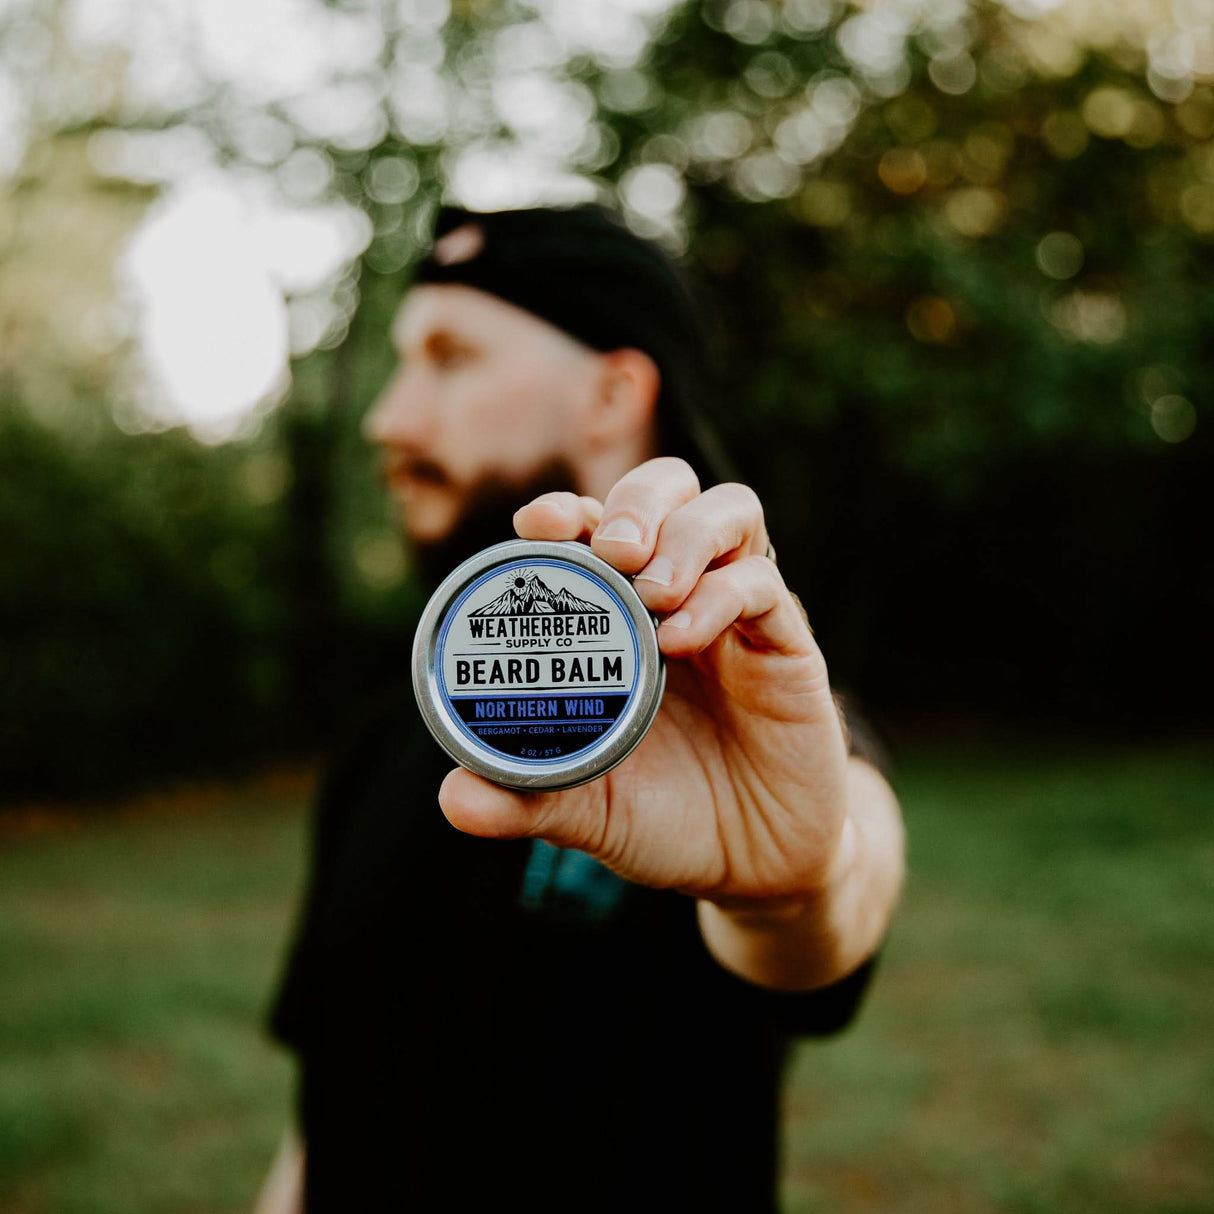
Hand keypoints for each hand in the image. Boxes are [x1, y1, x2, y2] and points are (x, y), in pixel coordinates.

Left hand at [437, 457, 851, 904]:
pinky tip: (681, 638)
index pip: (595, 527)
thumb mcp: (587, 811)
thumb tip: (454, 799)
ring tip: (651, 590)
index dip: (566, 510)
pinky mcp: (787, 647)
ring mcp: (738, 615)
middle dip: (637, 499)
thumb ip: (525, 800)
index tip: (536, 525)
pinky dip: (721, 595)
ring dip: (686, 534)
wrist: (752, 869)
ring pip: (731, 512)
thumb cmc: (664, 819)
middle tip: (611, 547)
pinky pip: (762, 586)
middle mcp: (681, 597)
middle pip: (670, 489)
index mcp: (622, 617)